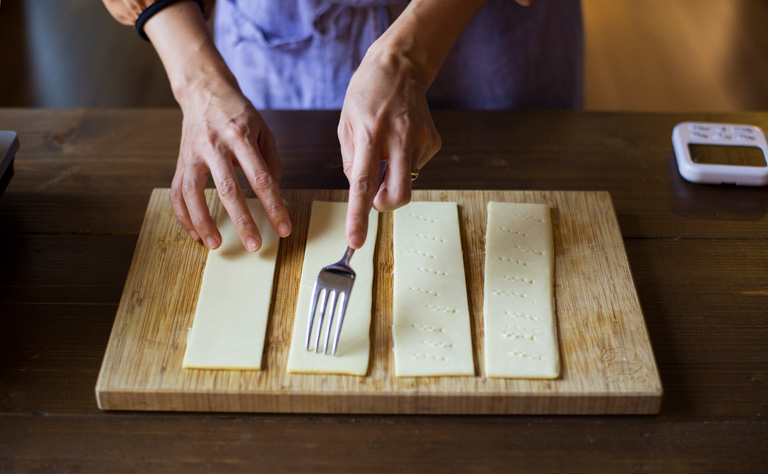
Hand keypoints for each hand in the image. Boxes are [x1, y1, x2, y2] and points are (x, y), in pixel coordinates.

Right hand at [170, 80, 290, 250]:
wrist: (204, 91)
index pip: (261, 178)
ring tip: (216, 245)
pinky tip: (196, 232)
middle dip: (242, 221)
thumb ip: (271, 162)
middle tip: (254, 245)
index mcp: (241, 137)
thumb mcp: (263, 130)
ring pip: (193, 193)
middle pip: (228, 189)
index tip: (283, 228)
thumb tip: (275, 194)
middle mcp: (214, 146)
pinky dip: (184, 215)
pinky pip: (177, 192)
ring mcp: (193, 154)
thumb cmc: (238, 113)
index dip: (274, 206)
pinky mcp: (180, 161)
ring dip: (204, 222)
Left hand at [338, 49, 440, 248]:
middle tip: (376, 193)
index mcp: (369, 133)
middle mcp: (398, 137)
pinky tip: (400, 140)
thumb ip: (352, 161)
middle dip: (385, 205)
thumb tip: (364, 190)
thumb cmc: (366, 95)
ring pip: (406, 182)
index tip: (356, 240)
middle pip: (397, 195)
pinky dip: (404, 163)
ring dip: (392, 176)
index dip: (359, 215)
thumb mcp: (346, 124)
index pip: (364, 183)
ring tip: (386, 146)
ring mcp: (419, 139)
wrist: (400, 66)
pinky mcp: (433, 141)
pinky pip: (416, 168)